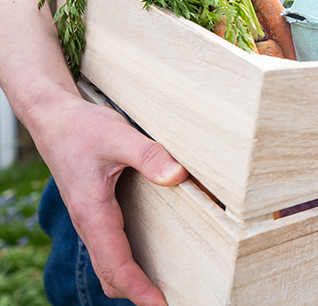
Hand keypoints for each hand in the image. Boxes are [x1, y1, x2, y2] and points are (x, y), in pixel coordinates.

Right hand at [0, 0, 186, 304]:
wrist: (53, 116)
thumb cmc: (83, 128)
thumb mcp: (118, 135)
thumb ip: (149, 155)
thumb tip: (178, 176)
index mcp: (94, 211)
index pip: (116, 261)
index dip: (138, 287)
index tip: (159, 305)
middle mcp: (90, 222)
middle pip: (110, 273)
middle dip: (135, 294)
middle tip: (166, 305)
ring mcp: (91, 219)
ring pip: (108, 263)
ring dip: (129, 282)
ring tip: (159, 294)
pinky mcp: (95, 211)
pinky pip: (109, 248)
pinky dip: (124, 265)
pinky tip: (145, 264)